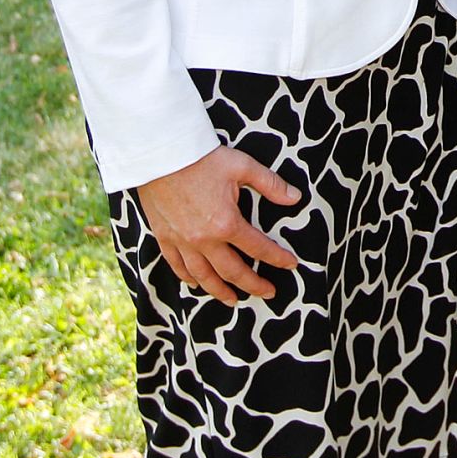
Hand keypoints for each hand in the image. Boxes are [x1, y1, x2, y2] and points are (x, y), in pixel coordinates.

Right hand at [135, 147, 301, 305]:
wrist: (160, 156)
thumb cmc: (203, 159)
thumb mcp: (243, 167)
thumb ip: (271, 185)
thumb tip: (295, 198)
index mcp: (226, 223)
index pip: (258, 248)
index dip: (277, 258)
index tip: (291, 265)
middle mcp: (204, 240)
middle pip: (232, 271)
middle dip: (253, 285)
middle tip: (268, 293)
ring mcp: (181, 242)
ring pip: (203, 277)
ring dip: (221, 291)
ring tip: (234, 300)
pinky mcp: (164, 238)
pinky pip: (177, 266)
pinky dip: (189, 279)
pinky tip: (198, 284)